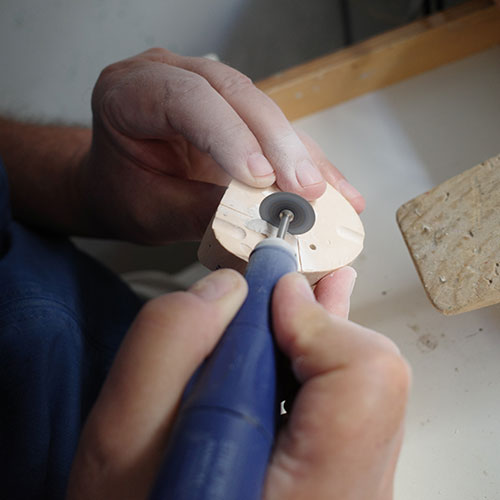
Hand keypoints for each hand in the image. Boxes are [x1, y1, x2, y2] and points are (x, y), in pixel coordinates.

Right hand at [67, 268, 408, 499]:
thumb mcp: (123, 444)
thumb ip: (166, 346)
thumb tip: (229, 289)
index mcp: (311, 494)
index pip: (363, 378)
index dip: (318, 321)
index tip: (272, 294)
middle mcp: (349, 497)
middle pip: (372, 380)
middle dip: (318, 322)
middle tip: (285, 287)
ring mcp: (352, 493)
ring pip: (365, 395)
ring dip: (316, 345)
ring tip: (288, 312)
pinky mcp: (341, 488)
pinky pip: (351, 415)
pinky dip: (315, 374)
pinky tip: (289, 355)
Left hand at [78, 48, 363, 242]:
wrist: (118, 184)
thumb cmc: (125, 192)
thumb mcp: (153, 211)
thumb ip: (202, 212)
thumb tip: (260, 220)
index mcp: (131, 94)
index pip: (187, 100)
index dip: (230, 136)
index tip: (261, 178)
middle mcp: (172, 76)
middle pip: (235, 95)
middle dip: (277, 144)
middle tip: (306, 188)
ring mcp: (206, 86)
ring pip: (262, 108)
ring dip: (298, 152)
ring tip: (325, 191)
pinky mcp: (232, 109)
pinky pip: (273, 127)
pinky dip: (302, 157)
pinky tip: (328, 183)